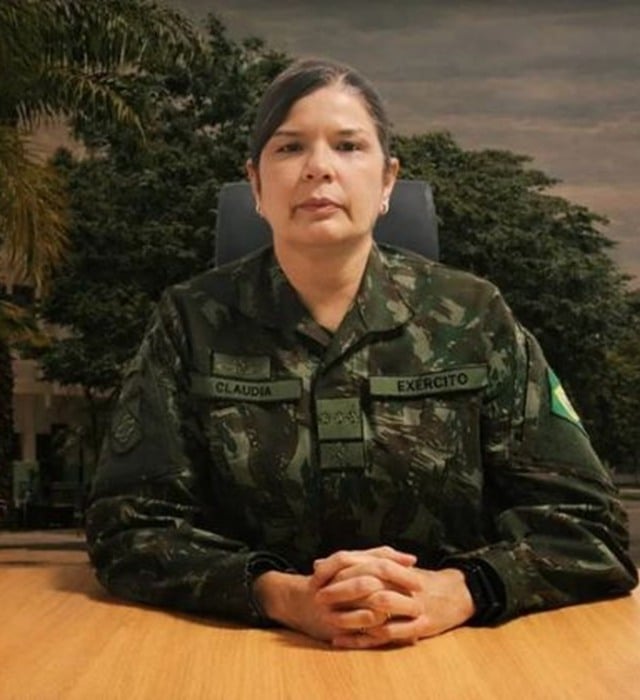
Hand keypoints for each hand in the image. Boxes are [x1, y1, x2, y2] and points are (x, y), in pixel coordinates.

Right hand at [252, 546, 415, 642]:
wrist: (298, 602)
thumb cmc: (334, 583)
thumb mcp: (352, 566)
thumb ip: (380, 558)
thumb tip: (411, 559)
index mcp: (345, 562)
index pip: (375, 557)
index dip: (397, 563)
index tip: (416, 570)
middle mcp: (338, 578)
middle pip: (374, 575)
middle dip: (399, 583)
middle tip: (419, 588)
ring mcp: (334, 600)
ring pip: (367, 597)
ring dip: (392, 604)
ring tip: (410, 608)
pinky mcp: (331, 622)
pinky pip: (358, 623)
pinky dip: (377, 623)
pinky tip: (392, 623)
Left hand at [316, 561, 475, 648]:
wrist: (457, 592)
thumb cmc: (416, 580)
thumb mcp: (389, 566)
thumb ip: (356, 564)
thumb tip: (318, 561)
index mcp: (395, 567)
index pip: (364, 563)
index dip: (340, 571)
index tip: (318, 577)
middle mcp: (404, 583)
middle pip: (368, 584)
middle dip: (341, 592)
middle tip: (319, 599)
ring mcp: (413, 604)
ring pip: (379, 609)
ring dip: (352, 616)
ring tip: (330, 620)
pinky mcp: (420, 625)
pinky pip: (389, 633)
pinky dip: (366, 638)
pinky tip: (345, 639)